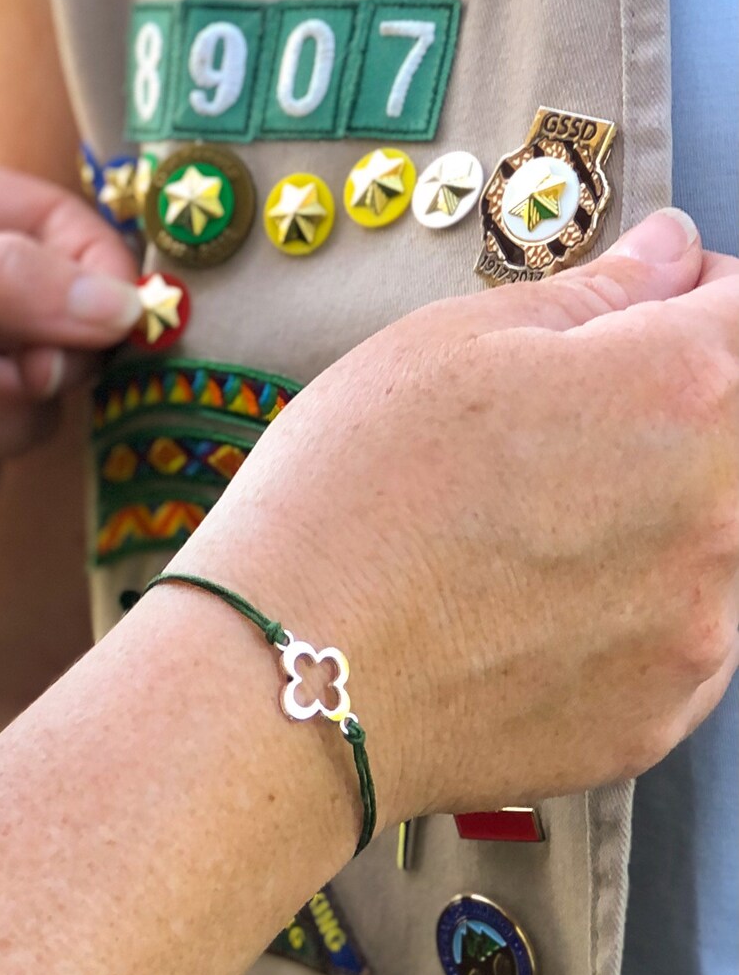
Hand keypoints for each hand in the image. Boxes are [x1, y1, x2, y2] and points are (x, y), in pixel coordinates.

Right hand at [170, 209, 738, 823]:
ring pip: (710, 543)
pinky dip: (620, 616)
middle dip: (667, 417)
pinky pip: (674, 640)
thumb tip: (669, 256)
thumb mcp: (439, 348)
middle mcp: (719, 514)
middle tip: (551, 436)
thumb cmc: (341, 504)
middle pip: (735, 438)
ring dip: (647, 520)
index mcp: (678, 392)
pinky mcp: (661, 718)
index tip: (646, 310)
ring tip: (521, 539)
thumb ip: (587, 296)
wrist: (282, 680)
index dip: (695, 297)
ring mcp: (699, 629)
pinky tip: (520, 612)